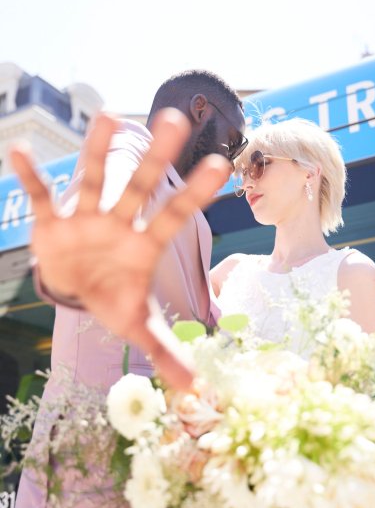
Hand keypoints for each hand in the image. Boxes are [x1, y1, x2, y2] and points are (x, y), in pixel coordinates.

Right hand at [10, 109, 230, 389]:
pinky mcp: (54, 224)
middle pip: (140, 187)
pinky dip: (32, 179)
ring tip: (108, 116)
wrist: (76, 288)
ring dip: (97, 152)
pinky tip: (22, 153)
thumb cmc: (113, 298)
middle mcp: (118, 224)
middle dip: (157, 157)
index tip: (219, 165)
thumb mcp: (139, 325)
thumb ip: (166, 351)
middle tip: (176, 118)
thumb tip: (196, 391)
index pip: (175, 215)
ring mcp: (86, 220)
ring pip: (93, 181)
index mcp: (144, 244)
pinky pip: (43, 198)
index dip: (194, 194)